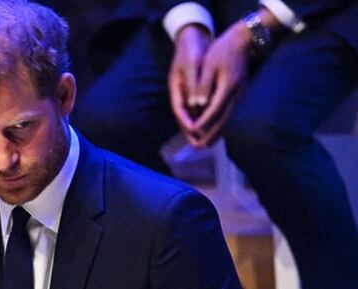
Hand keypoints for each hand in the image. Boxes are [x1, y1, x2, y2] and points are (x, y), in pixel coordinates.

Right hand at [167, 24, 210, 138]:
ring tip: (208, 143)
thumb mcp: (192, 64)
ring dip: (200, 129)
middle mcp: (181, 94)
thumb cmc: (192, 50)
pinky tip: (216, 126)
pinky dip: (207, 119)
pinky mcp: (196, 92)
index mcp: (176, 88)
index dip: (186, 122)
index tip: (194, 132)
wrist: (193, 38)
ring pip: (193, 115)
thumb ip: (194, 84)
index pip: (180, 110)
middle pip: (186, 117)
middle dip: (193, 133)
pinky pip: (201, 109)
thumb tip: (196, 103)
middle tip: (200, 147)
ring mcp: (188, 94)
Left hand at [186, 22, 251, 146]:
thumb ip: (203, 85)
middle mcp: (236, 94)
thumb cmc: (223, 50)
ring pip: (227, 118)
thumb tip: (197, 104)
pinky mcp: (240, 94)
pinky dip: (221, 124)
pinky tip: (215, 130)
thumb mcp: (210, 64)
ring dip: (216, 132)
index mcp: (227, 87)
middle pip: (222, 119)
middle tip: (198, 148)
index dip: (202, 123)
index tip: (192, 132)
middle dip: (209, 135)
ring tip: (205, 144)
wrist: (244, 40)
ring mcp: (240, 94)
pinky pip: (230, 114)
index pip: (213, 110)